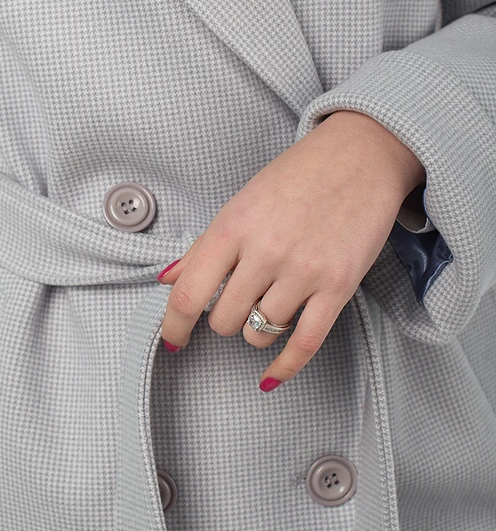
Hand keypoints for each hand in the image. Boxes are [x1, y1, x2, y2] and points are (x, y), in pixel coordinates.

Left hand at [156, 111, 425, 388]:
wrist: (361, 156)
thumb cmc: (299, 175)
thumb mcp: (241, 202)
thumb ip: (204, 246)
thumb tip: (168, 280)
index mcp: (233, 226)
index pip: (189, 293)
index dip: (174, 326)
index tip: (173, 341)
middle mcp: (265, 251)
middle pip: (224, 319)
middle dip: (224, 319)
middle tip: (236, 301)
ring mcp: (303, 271)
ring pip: (259, 333)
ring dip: (255, 331)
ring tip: (265, 307)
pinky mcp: (338, 287)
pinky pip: (304, 343)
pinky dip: (284, 365)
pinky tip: (271, 374)